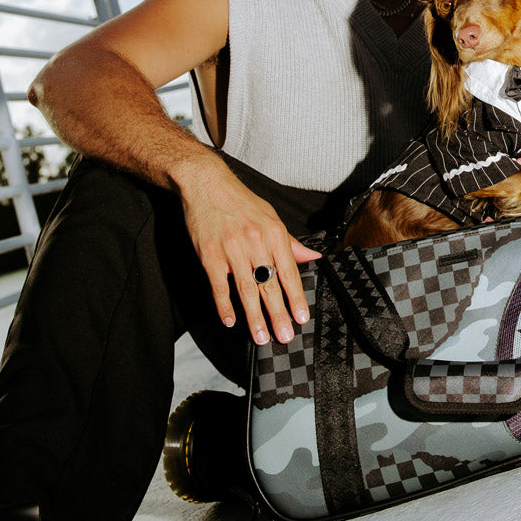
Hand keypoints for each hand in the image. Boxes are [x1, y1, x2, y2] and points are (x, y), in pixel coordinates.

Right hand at [175, 157, 320, 344]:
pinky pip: (218, 285)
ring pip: (246, 290)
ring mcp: (231, 249)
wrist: (207, 184)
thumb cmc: (240, 202)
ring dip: (254, 317)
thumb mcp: (271, 217)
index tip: (301, 318)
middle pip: (269, 285)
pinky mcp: (209, 254)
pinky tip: (230, 321)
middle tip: (285, 336)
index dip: (296, 297)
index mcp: (274, 233)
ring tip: (261, 337)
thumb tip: (314, 257)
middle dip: (278, 314)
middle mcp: (255, 242)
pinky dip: (224, 305)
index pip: (289, 272)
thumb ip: (291, 242)